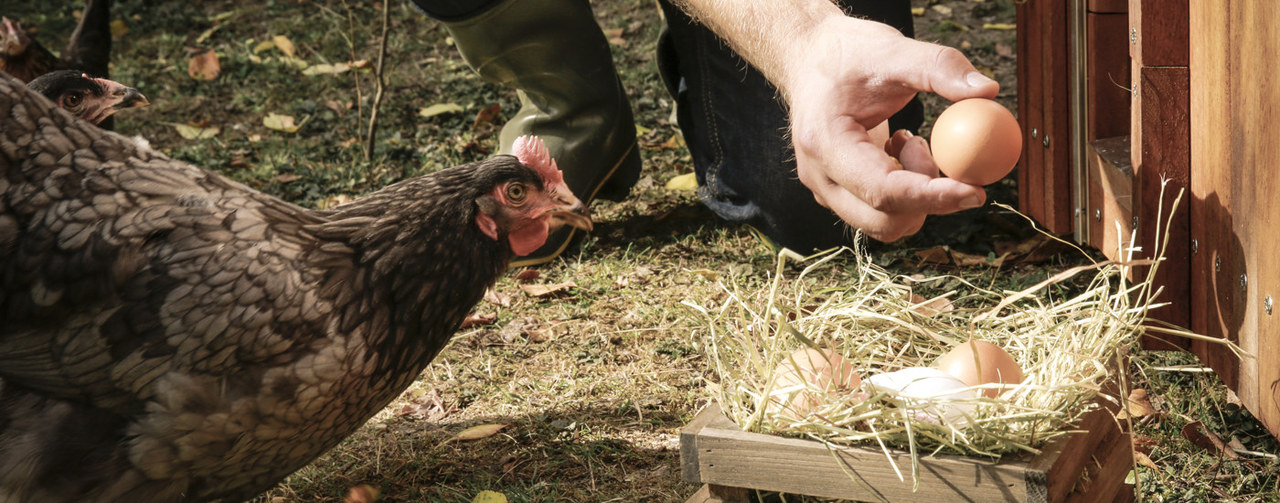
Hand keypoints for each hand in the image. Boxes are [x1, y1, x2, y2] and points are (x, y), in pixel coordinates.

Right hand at [783, 17, 999, 241]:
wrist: (810, 59)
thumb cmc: (847, 54)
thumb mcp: (893, 50)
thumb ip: (939, 67)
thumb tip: (987, 90)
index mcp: (824, 144)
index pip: (883, 191)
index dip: (932, 197)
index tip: (975, 190)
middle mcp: (819, 177)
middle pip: (883, 222)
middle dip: (926, 198)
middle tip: (938, 153)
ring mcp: (826, 190)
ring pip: (885, 224)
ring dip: (916, 194)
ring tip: (909, 143)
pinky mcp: (839, 193)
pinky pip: (882, 213)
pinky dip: (906, 192)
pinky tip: (898, 150)